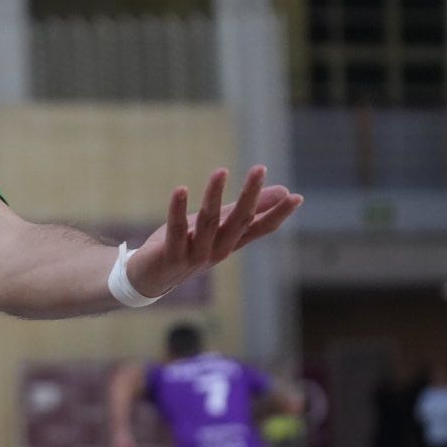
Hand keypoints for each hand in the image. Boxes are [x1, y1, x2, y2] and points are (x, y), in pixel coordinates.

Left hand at [127, 166, 301, 298]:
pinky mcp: (171, 256)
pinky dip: (178, 209)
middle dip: (250, 195)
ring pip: (208, 223)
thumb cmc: (187, 245)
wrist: (150, 277)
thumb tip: (283, 189)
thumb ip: (246, 210)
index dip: (277, 214)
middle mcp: (218, 251)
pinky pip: (177, 230)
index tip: (297, 197)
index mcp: (230, 243)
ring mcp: (195, 255)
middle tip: (260, 169)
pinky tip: (181, 189)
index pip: (259, 228)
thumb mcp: (219, 225)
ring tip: (221, 171)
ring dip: (214, 195)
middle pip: (238, 222)